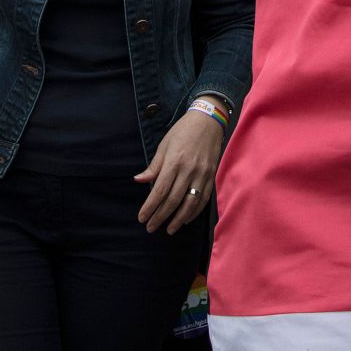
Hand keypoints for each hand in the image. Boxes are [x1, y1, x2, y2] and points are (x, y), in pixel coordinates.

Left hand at [133, 109, 223, 233]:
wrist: (208, 121)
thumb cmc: (182, 131)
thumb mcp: (164, 145)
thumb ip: (153, 166)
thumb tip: (138, 180)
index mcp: (173, 161)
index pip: (159, 190)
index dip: (150, 207)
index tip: (142, 218)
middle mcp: (188, 170)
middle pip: (172, 200)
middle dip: (160, 216)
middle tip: (151, 228)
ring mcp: (201, 174)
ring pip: (189, 204)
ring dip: (178, 219)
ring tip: (169, 229)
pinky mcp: (211, 177)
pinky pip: (203, 200)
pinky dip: (194, 212)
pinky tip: (186, 219)